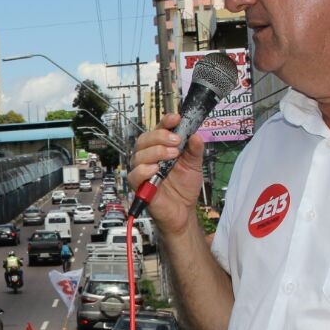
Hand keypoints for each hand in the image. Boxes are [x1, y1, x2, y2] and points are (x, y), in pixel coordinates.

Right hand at [126, 116, 206, 236]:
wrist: (183, 211)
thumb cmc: (184, 187)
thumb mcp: (195, 165)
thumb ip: (195, 150)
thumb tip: (195, 135)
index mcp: (161, 148)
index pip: (158, 129)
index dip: (165, 122)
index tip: (176, 118)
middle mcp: (149, 157)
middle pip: (144, 139)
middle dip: (160, 136)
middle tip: (176, 141)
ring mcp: (142, 171)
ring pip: (138, 155)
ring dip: (156, 151)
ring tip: (173, 155)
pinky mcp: (139, 186)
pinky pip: (134, 175)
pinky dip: (144, 170)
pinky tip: (156, 169)